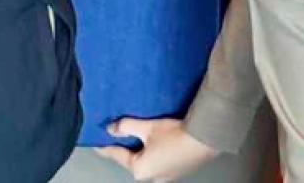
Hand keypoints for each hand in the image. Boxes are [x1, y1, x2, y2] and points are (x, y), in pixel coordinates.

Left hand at [94, 118, 218, 181]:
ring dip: (143, 151)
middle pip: (133, 161)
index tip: (97, 144)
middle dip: (127, 149)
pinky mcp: (179, 171)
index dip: (106, 147)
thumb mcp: (148, 127)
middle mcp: (152, 178)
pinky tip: (158, 143)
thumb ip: (127, 126)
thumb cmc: (175, 134)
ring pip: (148, 163)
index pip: (117, 156)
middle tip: (119, 137)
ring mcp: (167, 176)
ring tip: (140, 138)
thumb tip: (111, 128)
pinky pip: (160, 163)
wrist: (205, 138)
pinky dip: (155, 154)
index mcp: (140, 169)